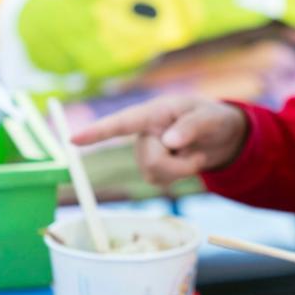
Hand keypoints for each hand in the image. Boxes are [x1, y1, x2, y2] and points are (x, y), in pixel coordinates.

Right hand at [71, 95, 248, 185]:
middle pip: (149, 160)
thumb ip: (191, 127)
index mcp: (154, 113)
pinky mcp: (152, 167)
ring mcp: (146, 150)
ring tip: (195, 155)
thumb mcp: (210, 118)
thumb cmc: (214, 119)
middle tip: (199, 156)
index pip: (121, 123)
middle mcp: (144, 131)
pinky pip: (158, 182)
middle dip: (178, 165)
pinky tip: (186, 164)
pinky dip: (178, 177)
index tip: (72, 140)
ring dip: (181, 171)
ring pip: (153, 174)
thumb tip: (168, 142)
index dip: (97, 132)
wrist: (222, 136)